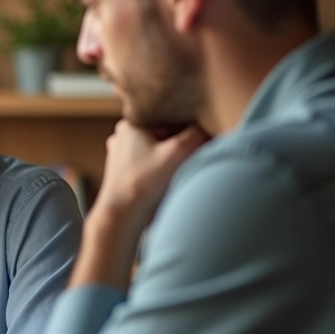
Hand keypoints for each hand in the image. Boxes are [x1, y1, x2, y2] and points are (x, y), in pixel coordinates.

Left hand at [71, 121, 207, 290]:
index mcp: (131, 123)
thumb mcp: (179, 151)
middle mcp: (124, 136)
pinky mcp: (127, 174)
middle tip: (192, 157)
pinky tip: (170, 179)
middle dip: (183, 145)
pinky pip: (153, 165)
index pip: (172, 117)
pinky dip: (164, 169)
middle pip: (167, 135)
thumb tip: (212, 124)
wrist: (122, 216)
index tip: (201, 142)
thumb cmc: (145, 182)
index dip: (191, 129)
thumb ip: (199, 132)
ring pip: (161, 151)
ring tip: (180, 170)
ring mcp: (123, 156)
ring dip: (175, 159)